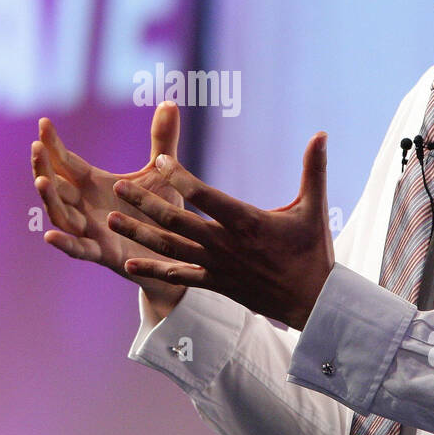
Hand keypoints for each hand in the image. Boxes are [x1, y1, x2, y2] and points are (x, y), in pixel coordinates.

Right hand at [31, 102, 187, 319]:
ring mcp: (91, 229)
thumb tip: (171, 102)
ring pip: (61, 214)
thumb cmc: (162, 212)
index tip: (44, 123)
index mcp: (94, 183)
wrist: (178, 252)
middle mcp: (86, 205)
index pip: (67, 161)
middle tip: (36, 147)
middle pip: (56, 185)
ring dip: (49, 199)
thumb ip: (163, 139)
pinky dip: (64, 243)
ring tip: (41, 182)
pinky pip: (78, 249)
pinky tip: (49, 236)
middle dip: (43, 167)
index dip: (54, 144)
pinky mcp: (102, 253)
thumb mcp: (162, 171)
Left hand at [108, 133, 334, 329]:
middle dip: (145, 202)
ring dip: (139, 233)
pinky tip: (129, 265)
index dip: (179, 177)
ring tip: (111, 220)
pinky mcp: (215, 283)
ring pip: (170, 247)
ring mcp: (217, 265)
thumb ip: (314, 168)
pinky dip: (153, 271)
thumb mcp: (314, 206)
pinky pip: (179, 276)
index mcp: (245, 221)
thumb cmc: (313, 252)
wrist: (312, 301)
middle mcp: (225, 243)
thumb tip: (322, 133)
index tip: (160, 161)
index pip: (204, 195)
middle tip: (118, 188)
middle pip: (176, 220)